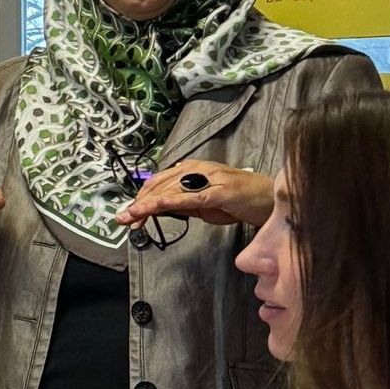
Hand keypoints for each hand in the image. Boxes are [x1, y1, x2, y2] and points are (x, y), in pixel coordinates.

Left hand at [117, 161, 272, 228]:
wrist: (267, 200)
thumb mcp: (201, 204)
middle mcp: (197, 170)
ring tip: (132, 217)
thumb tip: (157, 210)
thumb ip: (180, 204)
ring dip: (148, 205)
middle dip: (138, 204)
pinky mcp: (218, 192)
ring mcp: (208, 179)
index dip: (140, 198)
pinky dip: (171, 202)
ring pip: (170, 191)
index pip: (158, 182)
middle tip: (122, 219)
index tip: (127, 214)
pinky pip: (190, 197)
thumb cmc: (235, 201)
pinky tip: (156, 207)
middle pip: (160, 186)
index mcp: (191, 169)